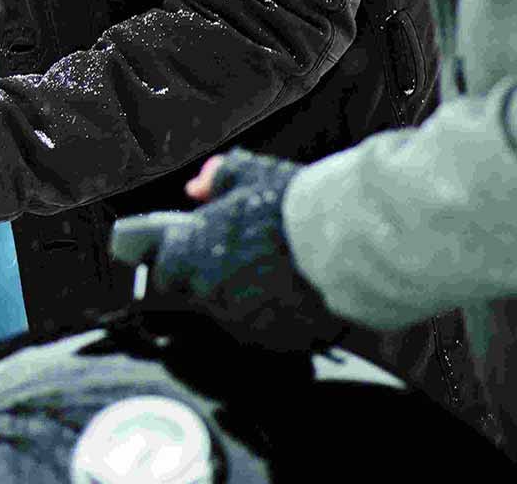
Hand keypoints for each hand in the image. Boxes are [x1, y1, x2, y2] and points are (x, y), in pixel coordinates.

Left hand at [109, 150, 344, 352]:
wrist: (348, 241)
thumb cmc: (292, 205)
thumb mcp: (249, 175)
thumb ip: (217, 178)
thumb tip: (198, 187)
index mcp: (189, 257)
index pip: (168, 271)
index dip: (187, 260)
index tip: (205, 251)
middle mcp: (211, 296)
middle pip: (205, 294)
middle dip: (223, 278)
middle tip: (256, 255)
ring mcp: (246, 324)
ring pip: (240, 315)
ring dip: (254, 299)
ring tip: (286, 272)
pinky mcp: (283, 342)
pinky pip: (276, 332)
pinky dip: (286, 318)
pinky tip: (304, 293)